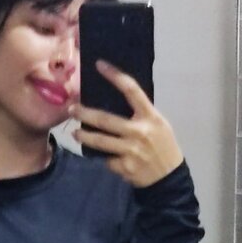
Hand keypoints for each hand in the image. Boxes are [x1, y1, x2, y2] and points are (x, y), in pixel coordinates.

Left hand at [68, 60, 183, 186]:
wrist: (169, 177)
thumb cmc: (163, 146)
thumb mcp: (158, 124)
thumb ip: (139, 114)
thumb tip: (113, 102)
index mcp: (150, 116)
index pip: (131, 90)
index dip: (115, 76)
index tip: (99, 65)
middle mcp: (139, 131)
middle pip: (105, 119)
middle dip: (85, 113)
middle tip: (72, 109)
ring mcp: (130, 150)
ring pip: (99, 141)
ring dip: (84, 136)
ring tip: (75, 133)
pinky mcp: (124, 166)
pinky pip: (106, 158)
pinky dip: (102, 156)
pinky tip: (100, 154)